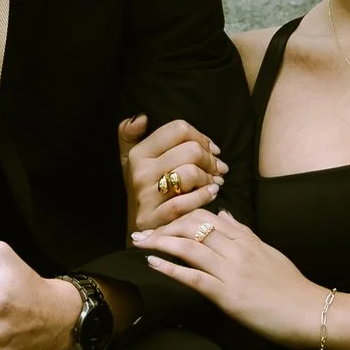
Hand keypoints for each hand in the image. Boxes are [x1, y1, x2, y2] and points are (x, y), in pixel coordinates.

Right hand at [118, 114, 227, 235]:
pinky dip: (205, 196)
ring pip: (191, 173)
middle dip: (211, 159)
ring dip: (209, 178)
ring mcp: (147, 196)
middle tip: (218, 169)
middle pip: (190, 150)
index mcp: (138, 153)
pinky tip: (211, 194)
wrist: (140, 232)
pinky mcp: (156, 218)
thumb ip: (131, 134)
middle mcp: (140, 171)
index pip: (179, 129)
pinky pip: (187, 201)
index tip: (211, 149)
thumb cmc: (145, 191)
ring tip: (214, 183)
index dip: (202, 137)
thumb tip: (141, 117)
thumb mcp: (132, 161)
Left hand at [138, 202, 325, 346]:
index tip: (162, 218)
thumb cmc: (291, 288)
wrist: (310, 312)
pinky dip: (171, 269)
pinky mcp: (229, 295)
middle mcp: (238, 250)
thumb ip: (244, 233)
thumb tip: (224, 213)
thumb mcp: (269, 252)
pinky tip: (153, 263)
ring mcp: (233, 272)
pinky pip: (194, 278)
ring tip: (139, 242)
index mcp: (248, 239)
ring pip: (190, 248)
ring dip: (160, 243)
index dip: (181, 215)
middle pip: (194, 227)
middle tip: (141, 229)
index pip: (208, 216)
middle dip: (164, 226)